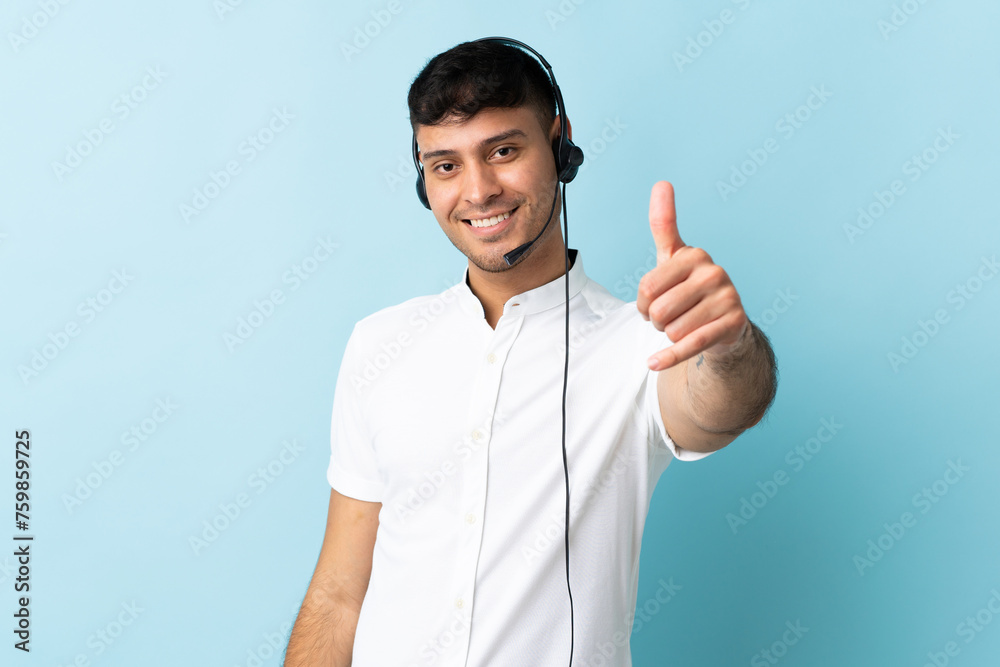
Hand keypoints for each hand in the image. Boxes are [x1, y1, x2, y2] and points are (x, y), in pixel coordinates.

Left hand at [636, 181, 749, 370]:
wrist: (725, 326)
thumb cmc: (691, 289)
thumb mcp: (674, 258)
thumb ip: (664, 223)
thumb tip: (661, 182)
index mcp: (694, 255)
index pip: (647, 286)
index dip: (643, 302)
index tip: (652, 301)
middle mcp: (714, 273)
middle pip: (658, 310)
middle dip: (656, 321)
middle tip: (670, 317)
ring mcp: (726, 299)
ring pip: (672, 329)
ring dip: (668, 336)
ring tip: (684, 326)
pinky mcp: (732, 325)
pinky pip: (690, 345)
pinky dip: (669, 357)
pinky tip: (655, 363)